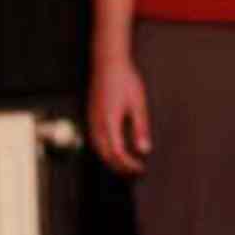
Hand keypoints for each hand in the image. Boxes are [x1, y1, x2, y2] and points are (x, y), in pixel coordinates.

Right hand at [87, 57, 151, 175]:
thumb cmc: (125, 80)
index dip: (129, 165)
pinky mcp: (90, 116)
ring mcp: (91, 120)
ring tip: (125, 165)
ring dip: (110, 160)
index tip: (140, 168)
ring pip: (98, 149)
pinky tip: (113, 150)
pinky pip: (94, 140)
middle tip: (134, 172)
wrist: (108, 63)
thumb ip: (141, 128)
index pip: (117, 153)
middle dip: (119, 166)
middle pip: (105, 155)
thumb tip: (144, 149)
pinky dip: (104, 150)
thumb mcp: (138, 104)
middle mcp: (97, 124)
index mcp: (109, 122)